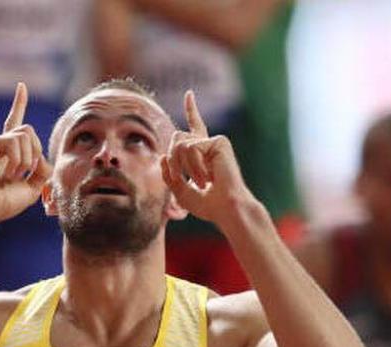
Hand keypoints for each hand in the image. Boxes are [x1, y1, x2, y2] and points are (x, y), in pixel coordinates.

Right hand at [0, 83, 51, 224]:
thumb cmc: (4, 202)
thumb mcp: (33, 187)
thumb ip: (43, 170)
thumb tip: (42, 156)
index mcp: (9, 151)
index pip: (16, 123)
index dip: (19, 104)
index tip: (21, 86)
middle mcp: (0, 143)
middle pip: (29, 130)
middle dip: (35, 153)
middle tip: (23, 175)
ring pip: (25, 135)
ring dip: (26, 160)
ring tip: (12, 177)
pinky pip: (14, 142)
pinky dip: (17, 160)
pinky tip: (6, 174)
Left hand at [161, 90, 254, 225]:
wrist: (226, 208)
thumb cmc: (207, 205)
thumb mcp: (180, 191)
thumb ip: (169, 175)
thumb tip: (164, 155)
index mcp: (202, 154)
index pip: (195, 128)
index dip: (192, 110)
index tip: (190, 94)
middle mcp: (209, 145)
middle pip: (176, 138)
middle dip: (172, 160)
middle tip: (179, 178)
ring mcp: (215, 142)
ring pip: (180, 143)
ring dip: (181, 166)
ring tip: (199, 182)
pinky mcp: (219, 142)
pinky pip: (191, 148)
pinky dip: (193, 166)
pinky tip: (207, 178)